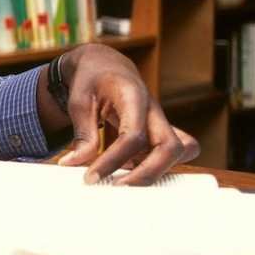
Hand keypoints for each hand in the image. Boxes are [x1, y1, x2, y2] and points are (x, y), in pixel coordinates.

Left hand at [53, 44, 199, 184]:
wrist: (106, 65)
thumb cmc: (92, 79)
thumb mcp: (79, 101)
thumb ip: (82, 133)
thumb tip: (74, 164)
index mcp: (134, 96)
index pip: (133, 136)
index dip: (113, 161)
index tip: (91, 177)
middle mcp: (154, 111)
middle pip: (171, 147)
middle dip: (147, 174)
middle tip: (116, 188)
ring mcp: (161, 122)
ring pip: (179, 152)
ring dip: (155, 171)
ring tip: (121, 181)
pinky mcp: (160, 132)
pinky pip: (173, 152)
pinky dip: (157, 166)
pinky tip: (129, 172)